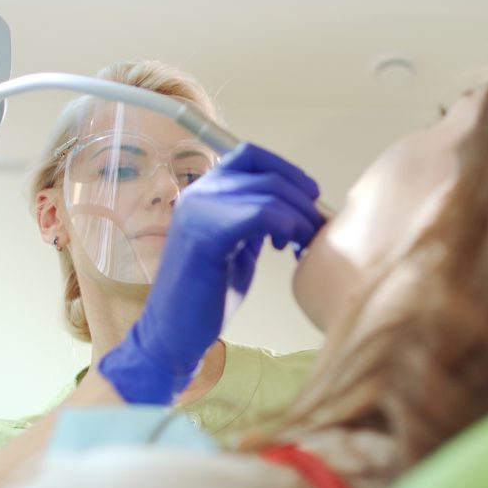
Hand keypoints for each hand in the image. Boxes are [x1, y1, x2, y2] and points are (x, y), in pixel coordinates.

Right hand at [98, 143, 323, 403]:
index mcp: (204, 191)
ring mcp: (199, 211)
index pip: (251, 155)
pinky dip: (285, 227)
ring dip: (299, 218)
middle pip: (267, 175)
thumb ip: (257, 219)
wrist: (173, 332)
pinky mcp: (206, 236)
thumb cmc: (208, 293)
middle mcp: (199, 193)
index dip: (288, 170)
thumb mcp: (238, 245)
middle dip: (302, 201)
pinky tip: (284, 248)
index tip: (310, 196)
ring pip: (269, 194)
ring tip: (300, 245)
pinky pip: (260, 215)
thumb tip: (299, 205)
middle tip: (314, 231)